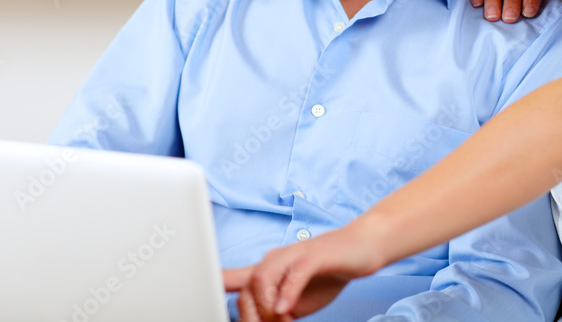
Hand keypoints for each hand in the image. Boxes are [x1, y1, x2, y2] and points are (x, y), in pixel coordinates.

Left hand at [224, 227, 381, 320]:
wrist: (362, 248)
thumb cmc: (327, 272)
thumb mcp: (294, 297)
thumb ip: (274, 310)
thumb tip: (259, 321)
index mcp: (268, 269)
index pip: (233, 277)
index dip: (214, 287)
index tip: (200, 300)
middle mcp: (276, 259)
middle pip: (247, 284)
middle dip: (252, 313)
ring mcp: (295, 254)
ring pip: (264, 277)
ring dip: (267, 306)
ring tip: (280, 320)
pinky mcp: (315, 256)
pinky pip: (295, 274)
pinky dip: (287, 293)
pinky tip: (286, 309)